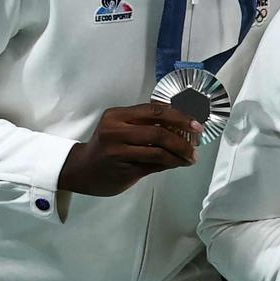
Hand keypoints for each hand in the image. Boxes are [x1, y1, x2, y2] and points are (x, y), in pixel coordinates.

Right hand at [58, 102, 200, 196]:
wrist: (82, 170)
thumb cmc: (107, 147)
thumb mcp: (121, 128)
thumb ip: (146, 124)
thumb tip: (182, 125)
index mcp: (117, 115)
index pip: (154, 110)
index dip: (179, 117)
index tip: (197, 124)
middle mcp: (115, 130)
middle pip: (159, 131)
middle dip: (183, 139)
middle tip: (196, 145)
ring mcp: (118, 150)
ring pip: (159, 151)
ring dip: (181, 154)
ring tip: (191, 157)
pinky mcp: (124, 169)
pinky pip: (155, 165)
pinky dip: (172, 164)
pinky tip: (179, 163)